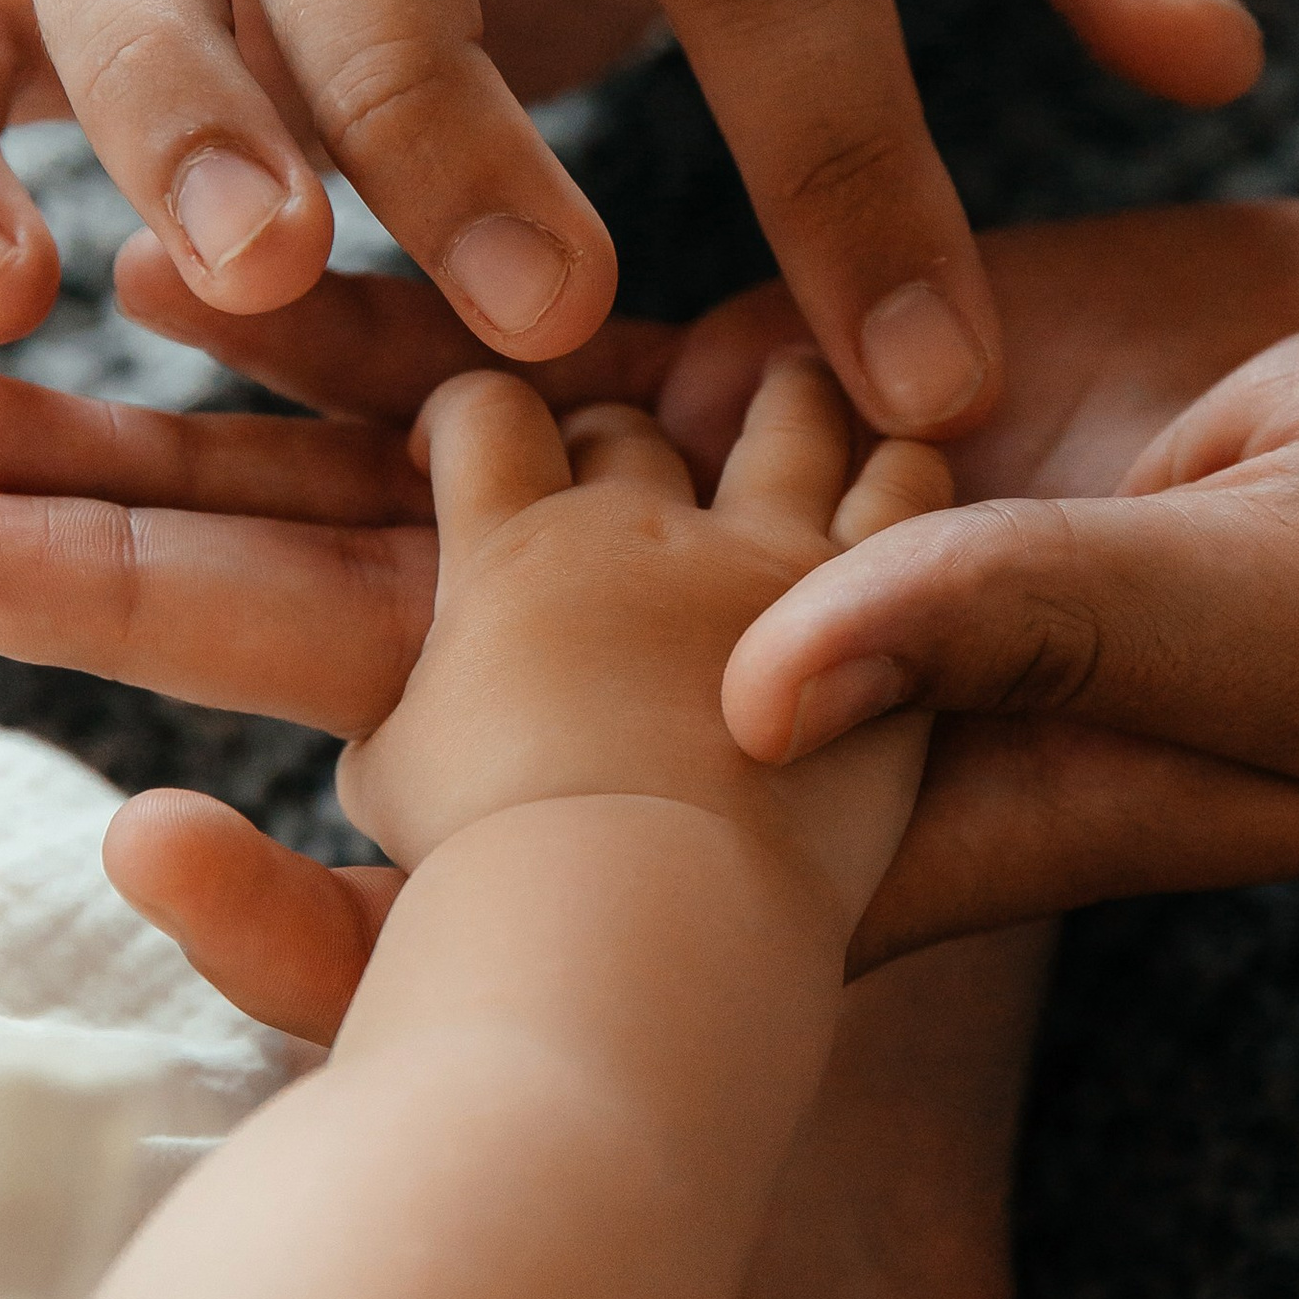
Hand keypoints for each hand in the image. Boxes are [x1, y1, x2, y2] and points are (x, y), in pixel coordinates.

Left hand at [0, 194, 1298, 952]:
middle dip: (142, 598)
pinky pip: (547, 353)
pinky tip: (198, 236)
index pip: (562, 906)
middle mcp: (759, 708)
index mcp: (870, 823)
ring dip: (191, 440)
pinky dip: (376, 301)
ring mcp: (761, 534)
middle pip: (396, 672)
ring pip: (423, 502)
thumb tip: (767, 686)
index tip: (139, 836)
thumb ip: (1042, 635)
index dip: (357, 913)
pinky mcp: (794, 378)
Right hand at [340, 354, 949, 931]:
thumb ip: (400, 718)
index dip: (469, 417)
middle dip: (619, 437)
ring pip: (787, 428)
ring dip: (788, 404)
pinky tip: (908, 468)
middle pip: (631, 430)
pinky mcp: (866, 612)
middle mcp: (637, 526)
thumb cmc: (497, 863)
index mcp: (513, 549)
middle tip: (620, 455)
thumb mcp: (391, 781)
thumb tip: (401, 723)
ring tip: (792, 387)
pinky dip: (905, 472)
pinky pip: (904, 497)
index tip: (458, 446)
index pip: (486, 419)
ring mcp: (760, 559)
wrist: (638, 911)